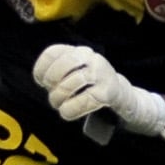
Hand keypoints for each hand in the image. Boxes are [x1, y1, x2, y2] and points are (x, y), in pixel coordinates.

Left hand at [31, 45, 164, 139]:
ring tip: (59, 105)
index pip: (53, 53)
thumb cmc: (92, 86)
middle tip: (52, 94)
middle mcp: (92, 58)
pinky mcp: (108, 92)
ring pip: (71, 84)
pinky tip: (67, 113)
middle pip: (62, 65)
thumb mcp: (76, 73)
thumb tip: (43, 80)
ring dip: (59, 98)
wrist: (123, 97)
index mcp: (80, 51)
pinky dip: (71, 109)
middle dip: (51, 83)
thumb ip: (60, 72)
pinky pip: (84, 100)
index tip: (41, 82)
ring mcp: (101, 74)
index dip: (41, 68)